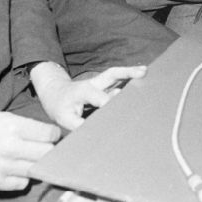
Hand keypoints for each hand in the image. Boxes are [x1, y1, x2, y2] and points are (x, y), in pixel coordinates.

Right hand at [0, 108, 59, 190]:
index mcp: (13, 126)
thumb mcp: (3, 117)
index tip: (51, 137)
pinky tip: (17, 170)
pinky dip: (23, 178)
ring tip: (31, 160)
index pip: (49, 134)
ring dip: (37, 165)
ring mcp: (4, 166)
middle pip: (47, 153)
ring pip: (36, 169)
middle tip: (45, 149)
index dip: (53, 135)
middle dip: (49, 151)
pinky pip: (22, 183)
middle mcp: (11, 146)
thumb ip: (26, 126)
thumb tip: (48, 134)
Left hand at [31, 62, 147, 130]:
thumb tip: (99, 130)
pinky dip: (129, 79)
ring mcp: (100, 84)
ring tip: (146, 71)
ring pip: (117, 75)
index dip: (112, 107)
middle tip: (143, 72)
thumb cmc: (61, 108)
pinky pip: (118, 81)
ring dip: (131, 73)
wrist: (55, 94)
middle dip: (127, 72)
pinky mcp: (104, 87)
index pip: (103, 100)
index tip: (122, 116)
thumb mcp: (65, 120)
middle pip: (112, 75)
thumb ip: (81, 125)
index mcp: (84, 91)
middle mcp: (94, 84)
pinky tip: (142, 78)